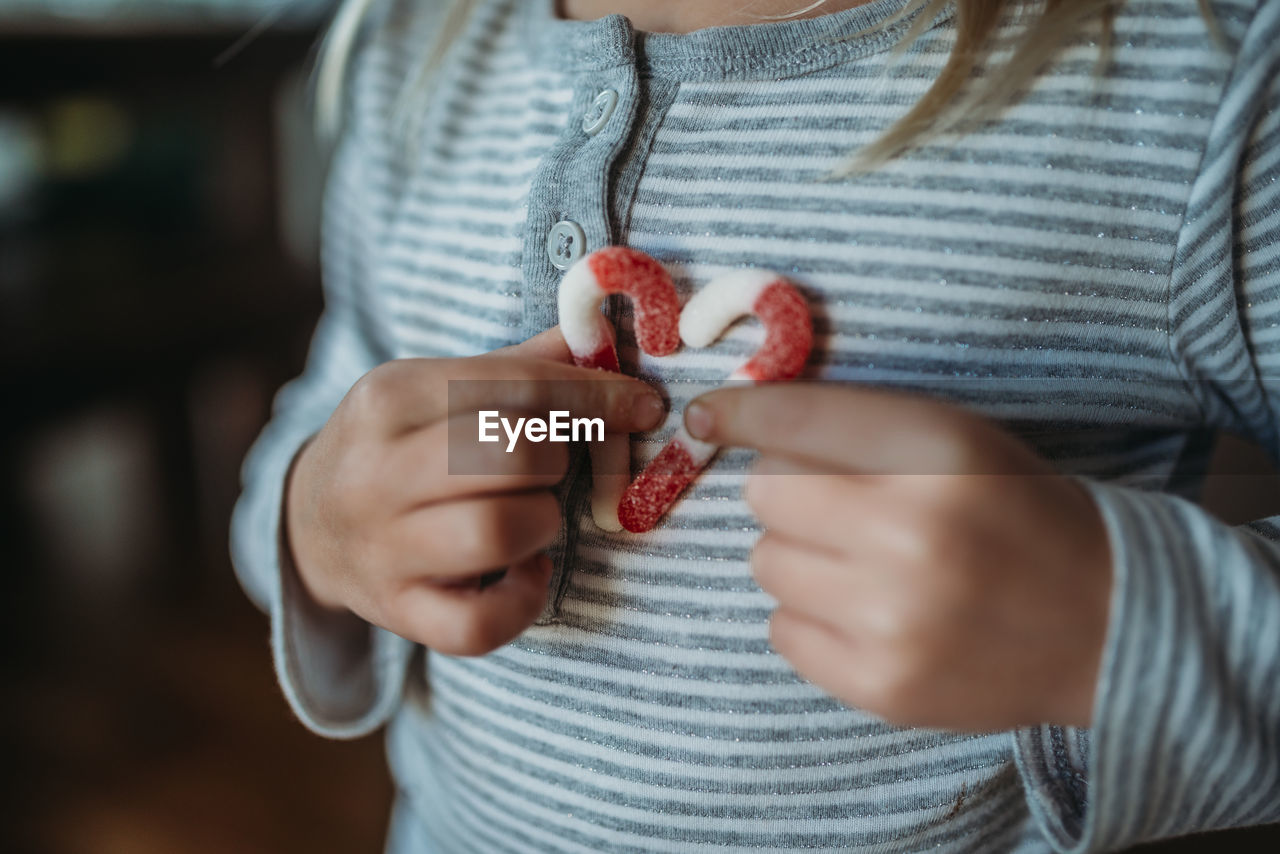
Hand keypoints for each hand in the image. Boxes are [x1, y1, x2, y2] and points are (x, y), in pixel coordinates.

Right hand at [285, 328, 664, 656]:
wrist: (308, 523)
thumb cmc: (398, 446)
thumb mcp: (436, 389)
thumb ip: (522, 366)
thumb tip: (605, 334)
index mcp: (391, 395)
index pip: (516, 386)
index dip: (596, 395)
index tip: (642, 406)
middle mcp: (376, 469)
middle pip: (510, 455)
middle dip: (557, 458)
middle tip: (551, 466)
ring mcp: (380, 546)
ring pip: (495, 532)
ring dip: (542, 523)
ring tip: (533, 517)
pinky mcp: (394, 611)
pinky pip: (476, 625)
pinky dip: (521, 603)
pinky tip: (524, 574)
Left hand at [685, 384, 1112, 730]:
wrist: (1105, 624)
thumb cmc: (1017, 513)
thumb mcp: (953, 438)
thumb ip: (850, 424)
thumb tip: (722, 418)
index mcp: (936, 455)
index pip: (795, 420)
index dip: (741, 413)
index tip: (709, 415)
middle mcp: (911, 534)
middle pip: (765, 494)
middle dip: (792, 492)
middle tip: (843, 506)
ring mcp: (892, 619)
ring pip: (766, 563)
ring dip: (800, 557)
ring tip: (864, 563)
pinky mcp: (880, 685)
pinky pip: (781, 631)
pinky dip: (810, 617)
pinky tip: (868, 613)